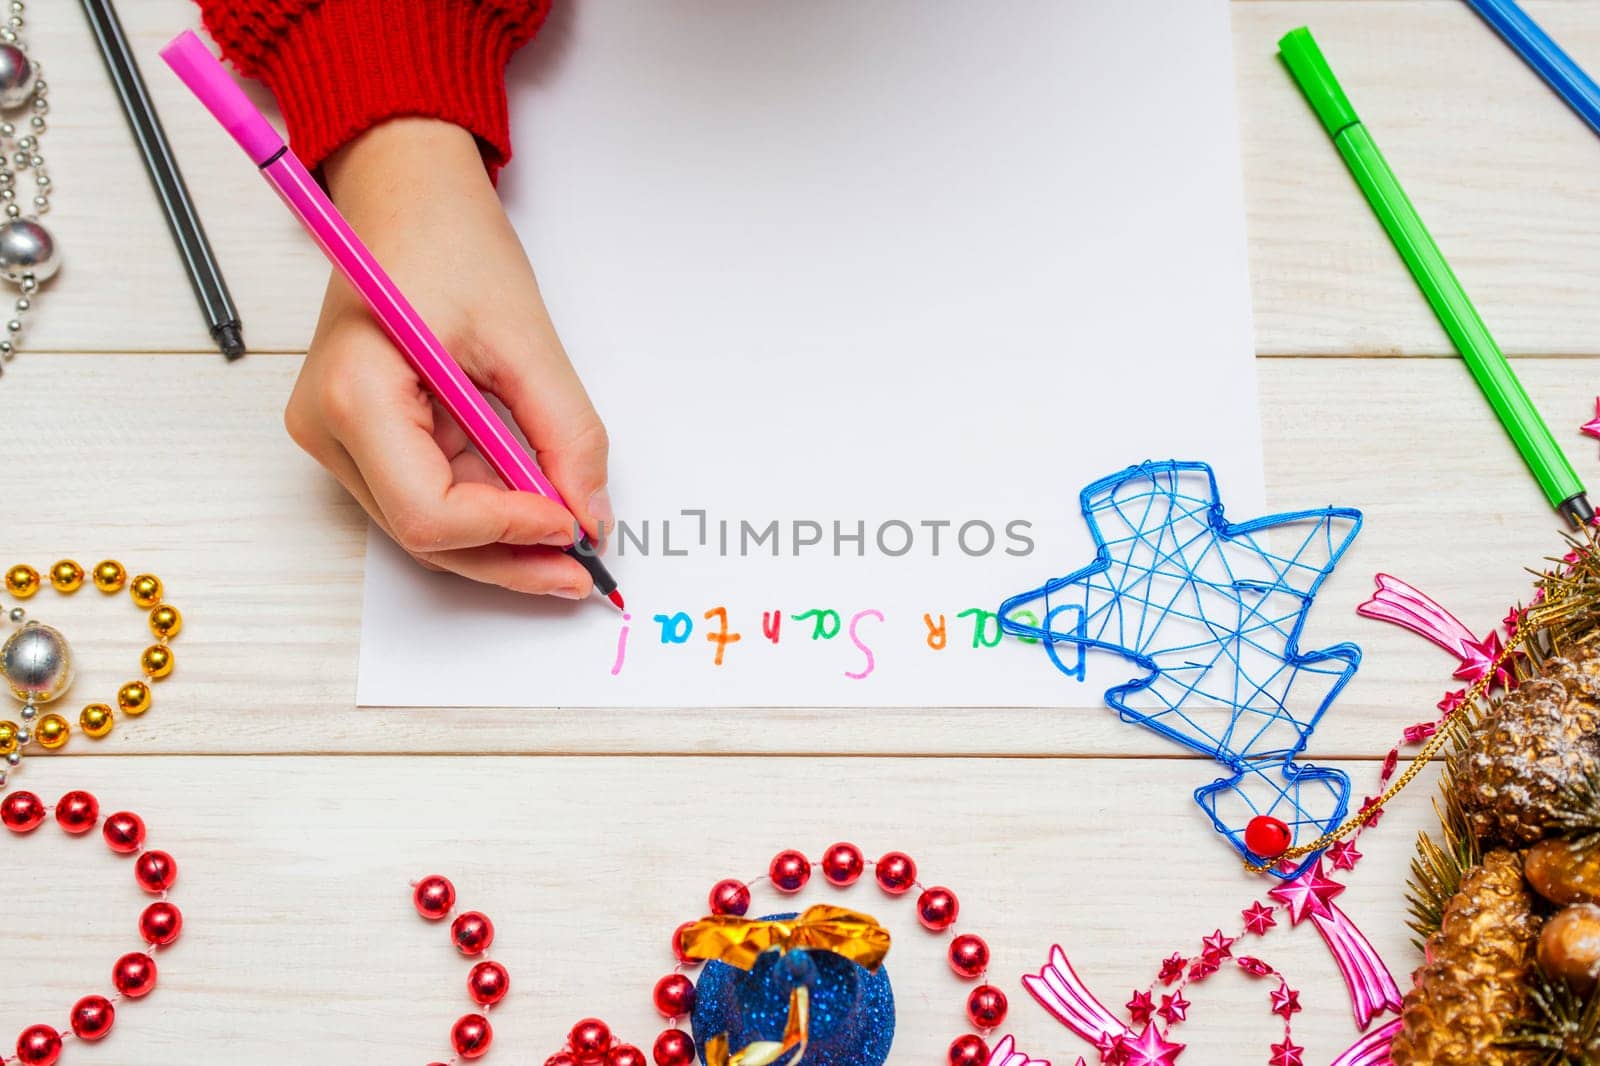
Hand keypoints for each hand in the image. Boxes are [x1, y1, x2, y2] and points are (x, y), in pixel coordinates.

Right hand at [285, 118, 610, 597]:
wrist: (406, 193)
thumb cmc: (447, 238)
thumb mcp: (525, 336)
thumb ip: (565, 431)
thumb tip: (590, 513)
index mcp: (354, 395)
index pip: (427, 513)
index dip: (507, 532)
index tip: (573, 526)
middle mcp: (328, 428)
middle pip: (426, 535)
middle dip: (511, 554)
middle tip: (584, 568)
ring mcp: (339, 437)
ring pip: (429, 527)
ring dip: (503, 539)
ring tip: (572, 540)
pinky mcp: (364, 436)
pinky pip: (429, 494)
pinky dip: (488, 509)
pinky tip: (538, 509)